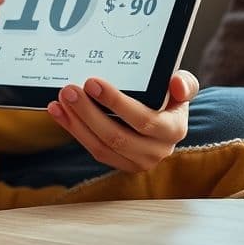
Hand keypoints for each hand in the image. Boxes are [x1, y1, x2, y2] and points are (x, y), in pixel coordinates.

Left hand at [47, 69, 199, 172]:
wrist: (165, 118)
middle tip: (69, 90)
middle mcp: (157, 150)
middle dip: (88, 112)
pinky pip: (92, 148)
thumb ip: (184, 83)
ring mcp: (137, 160)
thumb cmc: (169, 99)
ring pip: (101, 146)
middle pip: (117, 136)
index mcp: (173, 130)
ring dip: (76, 122)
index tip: (92, 83)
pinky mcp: (118, 162)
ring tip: (61, 99)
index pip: (144, 120)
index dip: (116, 103)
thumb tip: (176, 82)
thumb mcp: (181, 88)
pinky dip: (73, 129)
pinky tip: (59, 112)